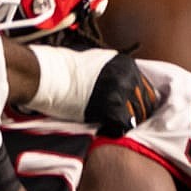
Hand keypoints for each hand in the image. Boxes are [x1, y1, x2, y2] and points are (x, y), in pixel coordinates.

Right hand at [12, 44, 162, 133]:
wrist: (44, 75)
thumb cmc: (62, 68)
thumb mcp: (95, 60)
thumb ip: (112, 70)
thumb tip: (122, 81)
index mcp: (126, 64)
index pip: (146, 88)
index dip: (140, 101)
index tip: (133, 109)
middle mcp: (128, 76)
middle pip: (146, 103)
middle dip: (138, 113)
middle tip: (127, 121)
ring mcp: (121, 92)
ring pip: (138, 115)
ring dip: (128, 122)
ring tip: (115, 125)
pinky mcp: (111, 108)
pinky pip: (124, 125)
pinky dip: (117, 129)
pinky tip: (107, 129)